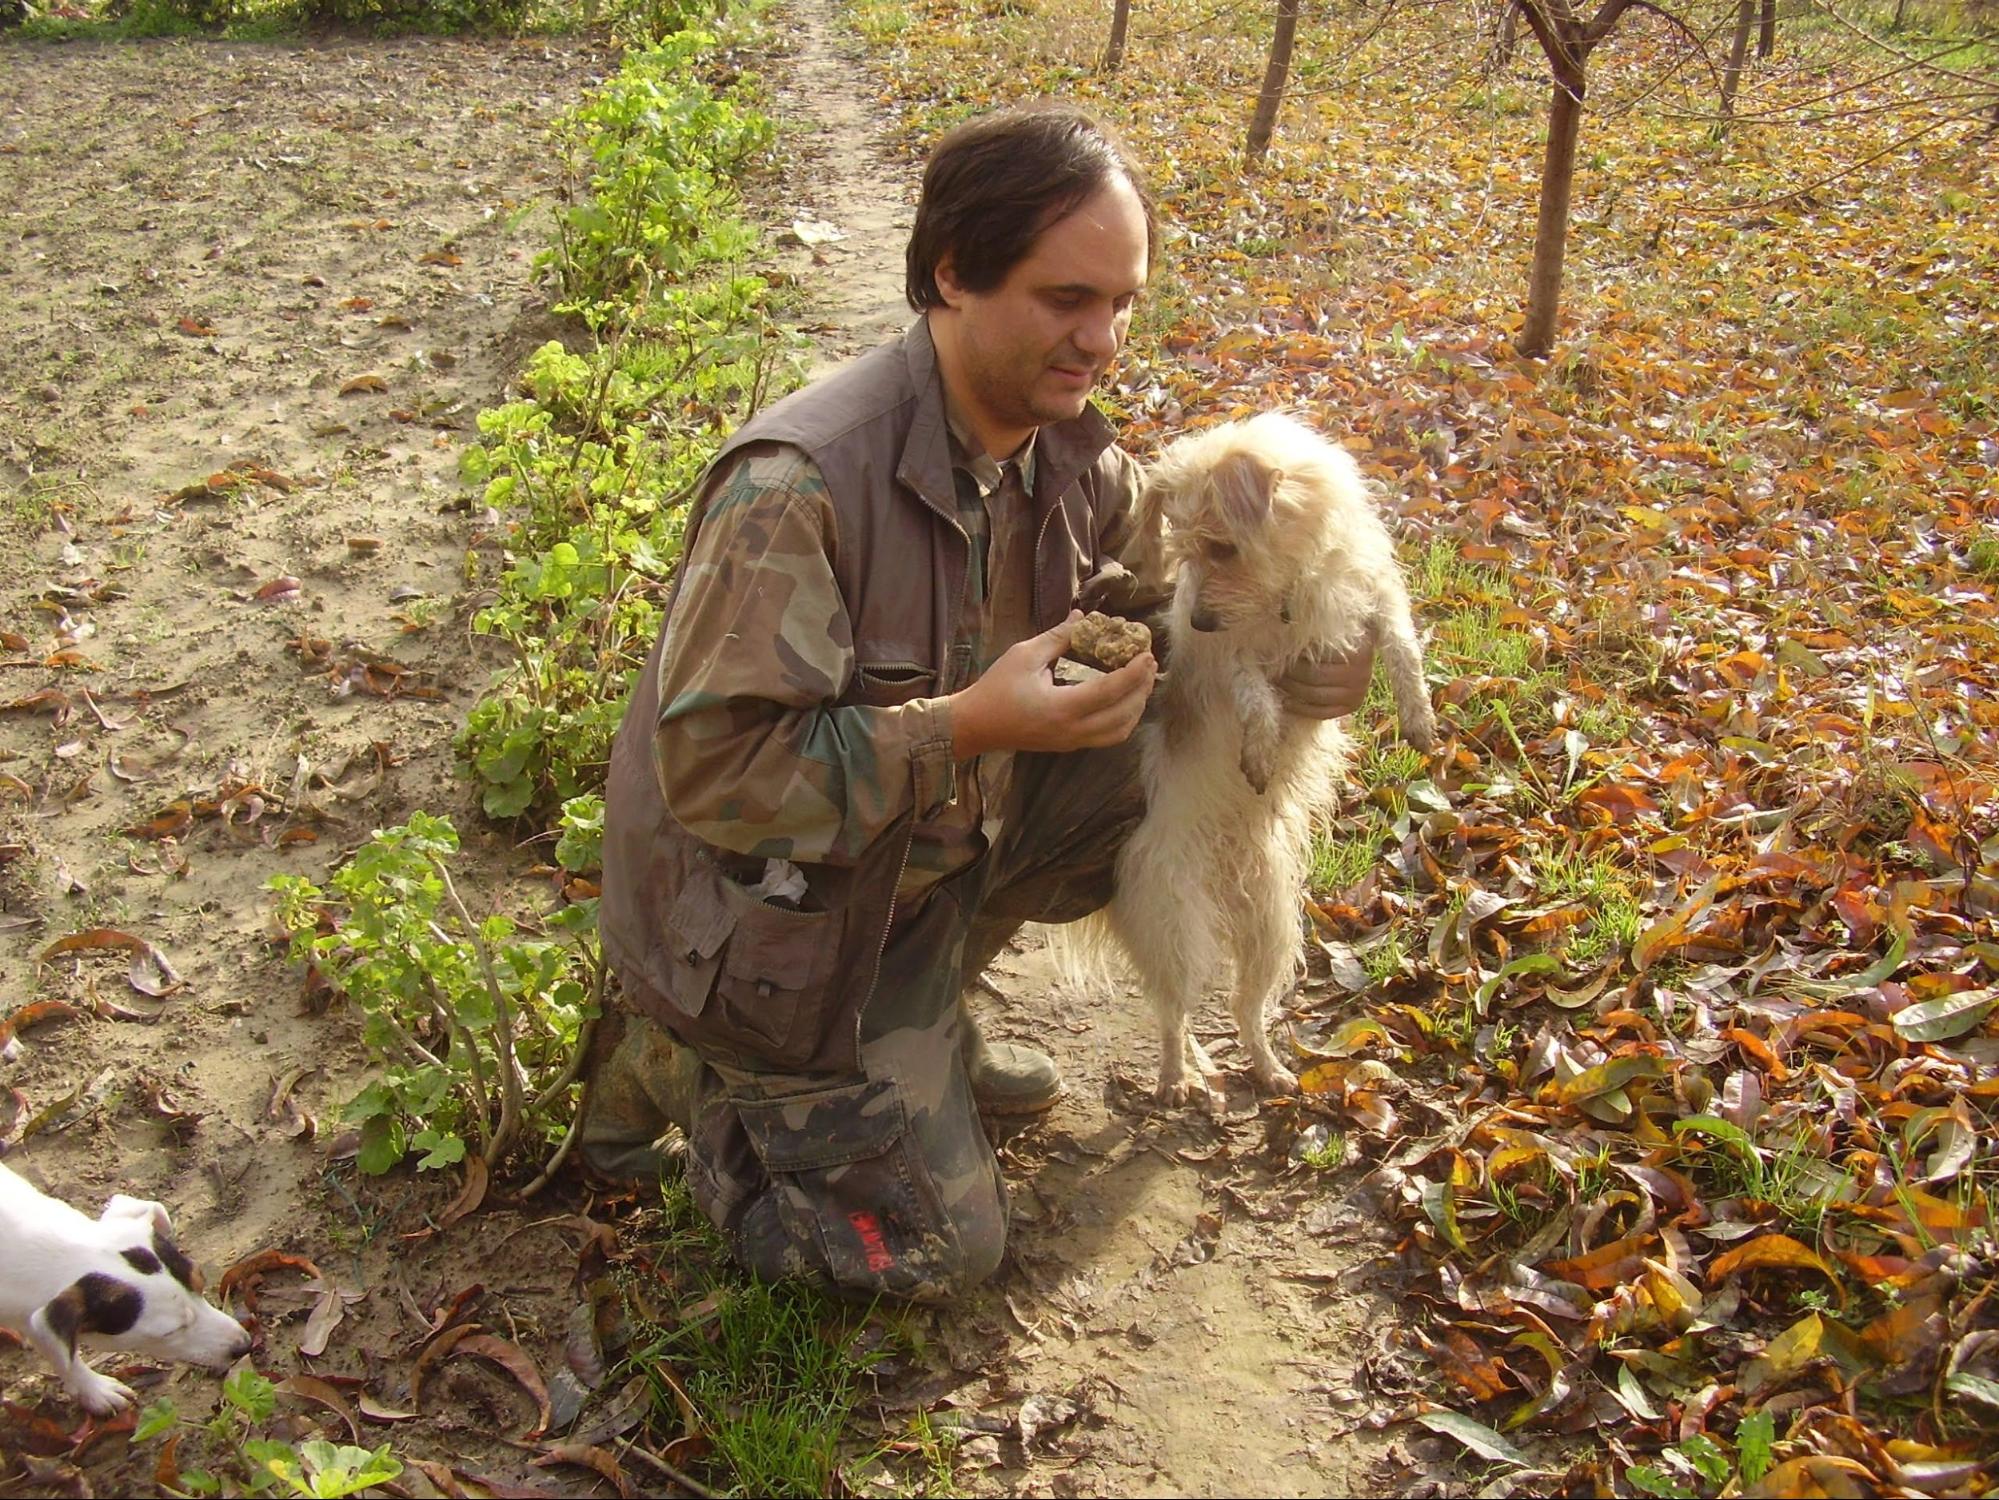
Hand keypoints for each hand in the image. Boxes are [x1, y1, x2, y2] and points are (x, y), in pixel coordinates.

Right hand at [951, 612, 1156, 758]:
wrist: (974, 725)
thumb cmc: (996, 689)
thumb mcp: (1024, 655)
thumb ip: (1058, 637)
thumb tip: (1083, 618)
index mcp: (1061, 708)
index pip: (1109, 691)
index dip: (1133, 673)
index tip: (1147, 654)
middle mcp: (1071, 731)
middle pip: (1122, 715)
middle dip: (1141, 690)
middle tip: (1149, 665)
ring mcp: (1071, 742)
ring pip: (1119, 732)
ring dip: (1136, 708)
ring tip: (1142, 682)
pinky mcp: (1069, 745)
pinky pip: (1107, 737)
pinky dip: (1123, 719)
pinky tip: (1125, 701)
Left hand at [1276, 629, 1374, 719]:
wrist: (1364, 650)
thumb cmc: (1344, 638)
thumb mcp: (1335, 631)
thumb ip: (1316, 636)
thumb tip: (1283, 637)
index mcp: (1357, 653)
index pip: (1316, 658)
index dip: (1292, 657)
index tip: (1276, 655)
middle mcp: (1361, 675)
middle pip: (1313, 678)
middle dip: (1289, 674)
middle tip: (1272, 670)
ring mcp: (1357, 693)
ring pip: (1315, 697)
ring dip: (1291, 690)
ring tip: (1276, 683)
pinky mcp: (1352, 706)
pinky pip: (1321, 712)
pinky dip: (1301, 708)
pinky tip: (1286, 702)